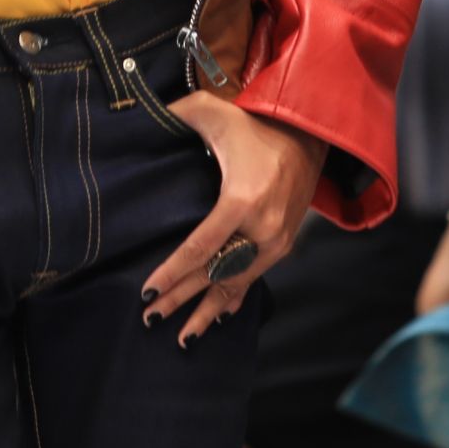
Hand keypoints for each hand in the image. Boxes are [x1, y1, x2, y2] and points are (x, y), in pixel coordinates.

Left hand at [141, 93, 324, 343]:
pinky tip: (218, 318)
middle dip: (181, 298)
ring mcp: (276, 241)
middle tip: (150, 317)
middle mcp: (262, 228)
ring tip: (182, 336)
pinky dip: (234, 299)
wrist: (307, 135)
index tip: (148, 292)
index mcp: (242, 201)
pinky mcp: (283, 244)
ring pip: (235, 285)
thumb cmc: (255, 125)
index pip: (199, 248)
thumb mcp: (213, 112)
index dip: (172, 272)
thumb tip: (141, 117)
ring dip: (207, 310)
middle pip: (214, 274)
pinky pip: (254, 278)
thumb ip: (177, 113)